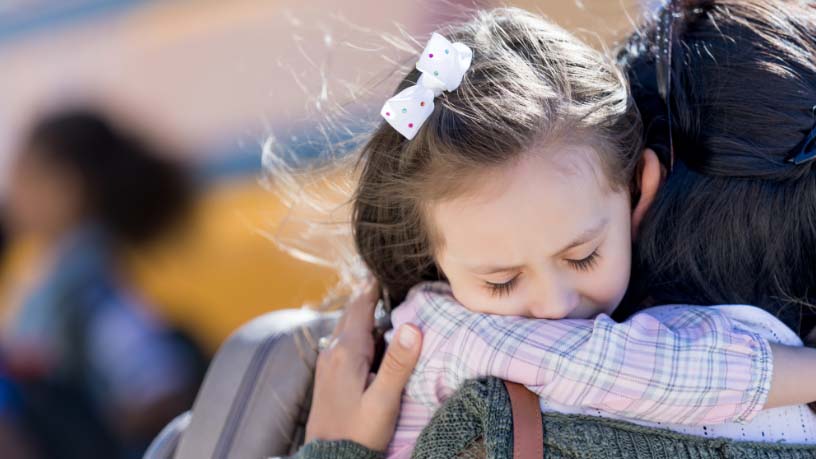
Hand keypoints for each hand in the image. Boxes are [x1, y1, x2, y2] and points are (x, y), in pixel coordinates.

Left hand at [305, 281, 421, 451]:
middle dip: (367, 297)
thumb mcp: (384, 401)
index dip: (373, 288)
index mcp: (346, 353)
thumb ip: (398, 364)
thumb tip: (413, 326)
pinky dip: (356, 333)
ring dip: (361, 315)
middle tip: (384, 282)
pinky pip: (342, 344)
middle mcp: (332, 352)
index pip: (361, 308)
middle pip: (351, 314)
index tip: (383, 269)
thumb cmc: (359, 433)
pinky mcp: (327, 378)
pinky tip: (368, 340)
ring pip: (345, 329)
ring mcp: (326, 365)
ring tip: (379, 304)